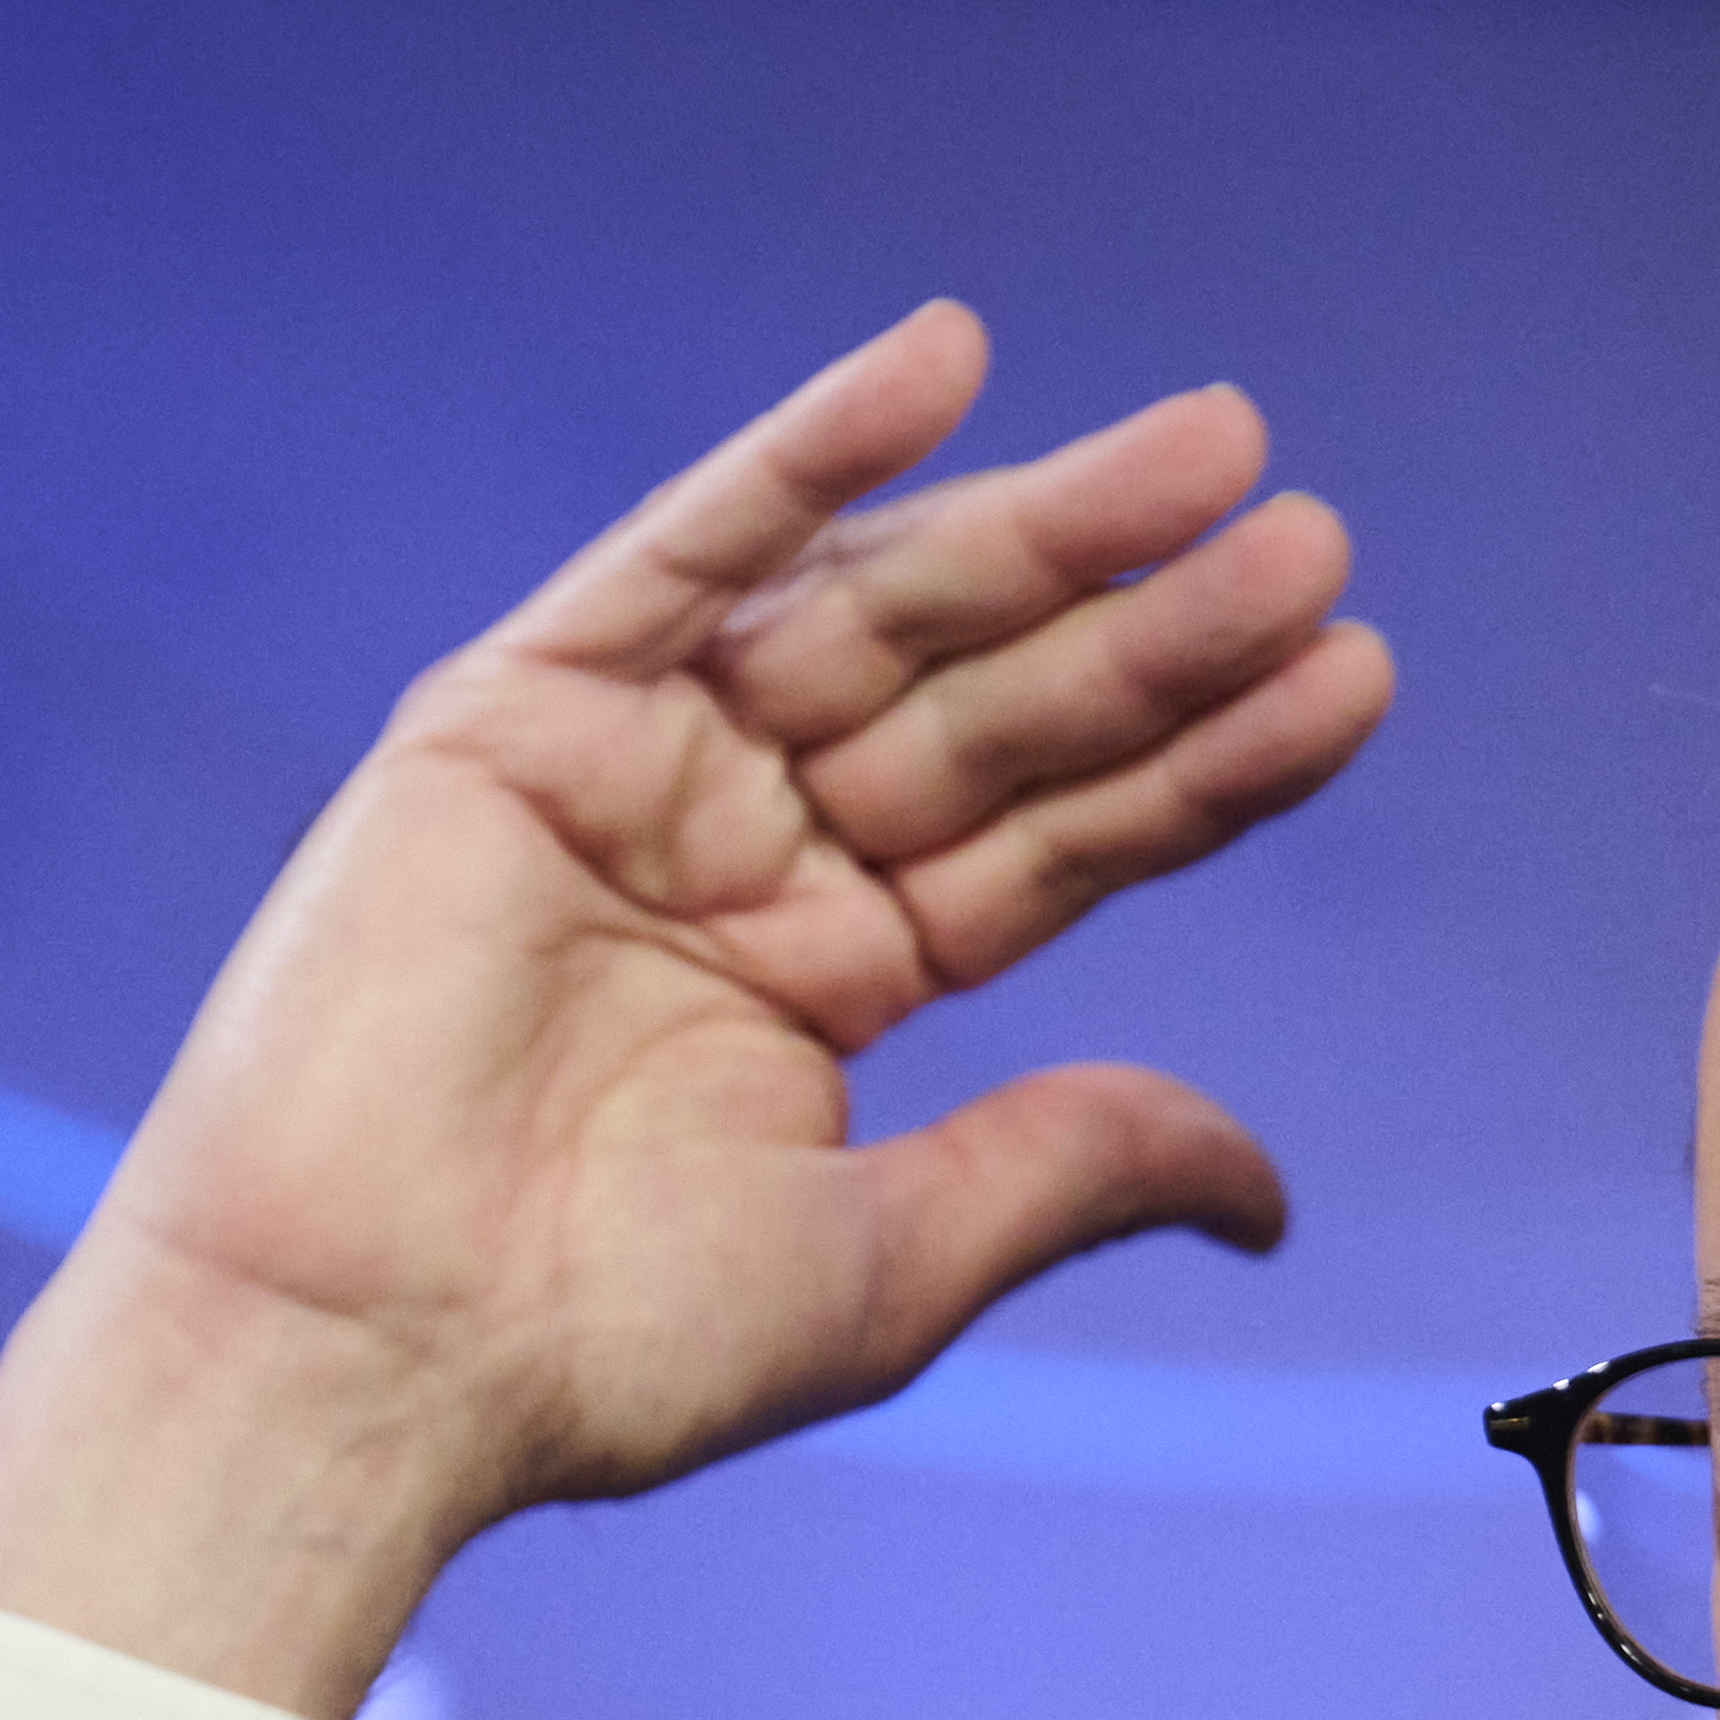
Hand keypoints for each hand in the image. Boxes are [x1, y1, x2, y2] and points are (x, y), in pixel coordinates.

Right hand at [0, 303, 1394, 1718]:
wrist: (366, 1360)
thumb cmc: (604, 1350)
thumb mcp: (897, 1256)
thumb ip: (1074, 1164)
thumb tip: (1268, 1192)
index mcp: (834, 977)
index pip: (1058, 840)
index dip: (1204, 760)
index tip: (1353, 675)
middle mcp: (746, 856)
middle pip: (990, 711)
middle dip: (1150, 626)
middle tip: (1311, 538)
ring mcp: (634, 775)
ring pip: (873, 617)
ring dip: (1039, 525)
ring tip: (1212, 452)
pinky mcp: (514, 718)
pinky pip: (683, 553)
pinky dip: (807, 452)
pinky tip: (946, 359)